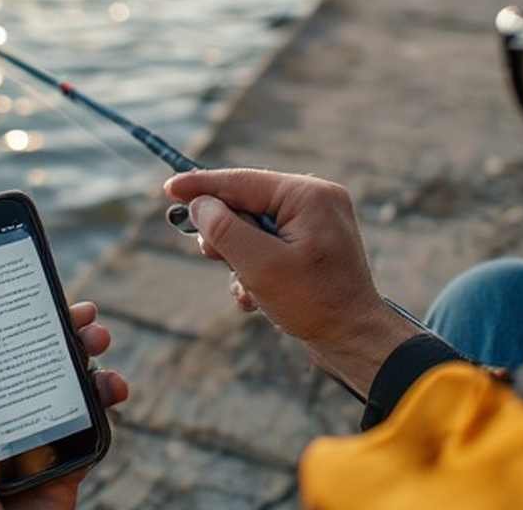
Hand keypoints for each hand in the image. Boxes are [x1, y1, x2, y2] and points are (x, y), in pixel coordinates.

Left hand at [0, 302, 128, 509]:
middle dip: (68, 334)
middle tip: (86, 317)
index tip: (41, 295)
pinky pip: (94, 430)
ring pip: (73, 390)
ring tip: (101, 347)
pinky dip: (108, 404)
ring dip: (93, 362)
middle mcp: (7, 424)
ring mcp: (40, 444)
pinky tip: (113, 389)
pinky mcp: (68, 467)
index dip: (20, 323)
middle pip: (42, 365)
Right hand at [164, 169, 420, 394]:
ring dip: (240, 259)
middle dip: (225, 234)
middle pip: (246, 203)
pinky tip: (256, 298)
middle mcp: (315, 199)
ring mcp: (317, 221)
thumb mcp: (260, 265)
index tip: (168, 188)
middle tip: (211, 256)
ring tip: (247, 288)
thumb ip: (225, 230)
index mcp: (308, 194)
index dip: (201, 186)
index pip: (241, 181)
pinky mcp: (312, 243)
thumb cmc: (314, 302)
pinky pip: (270, 244)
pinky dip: (256, 269)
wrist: (355, 340)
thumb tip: (200, 204)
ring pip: (254, 228)